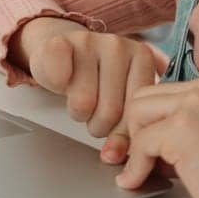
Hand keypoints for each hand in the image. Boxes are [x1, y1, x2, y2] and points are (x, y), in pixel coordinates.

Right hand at [13, 17, 168, 137]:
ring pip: (83, 102)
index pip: (136, 115)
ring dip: (77, 112)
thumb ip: (126, 130)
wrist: (64, 50)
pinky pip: (59, 78)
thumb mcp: (120, 101)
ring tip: (81, 101)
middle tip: (95, 114)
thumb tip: (114, 156)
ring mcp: (90, 41)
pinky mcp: (61, 41)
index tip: (114, 127)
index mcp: (142, 59)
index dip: (121, 132)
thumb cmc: (95, 80)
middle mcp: (119, 45)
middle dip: (98, 125)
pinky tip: (62, 81)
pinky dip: (56, 86)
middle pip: (110, 112)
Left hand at [102, 76, 198, 197]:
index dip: (148, 123)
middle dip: (135, 131)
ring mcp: (192, 106)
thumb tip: (139, 138)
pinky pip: (140, 144)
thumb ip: (179, 127)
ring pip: (136, 115)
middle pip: (141, 98)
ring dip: (135, 146)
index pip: (158, 94)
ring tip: (146, 170)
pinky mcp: (182, 129)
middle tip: (144, 159)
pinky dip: (136, 166)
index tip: (149, 149)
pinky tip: (139, 181)